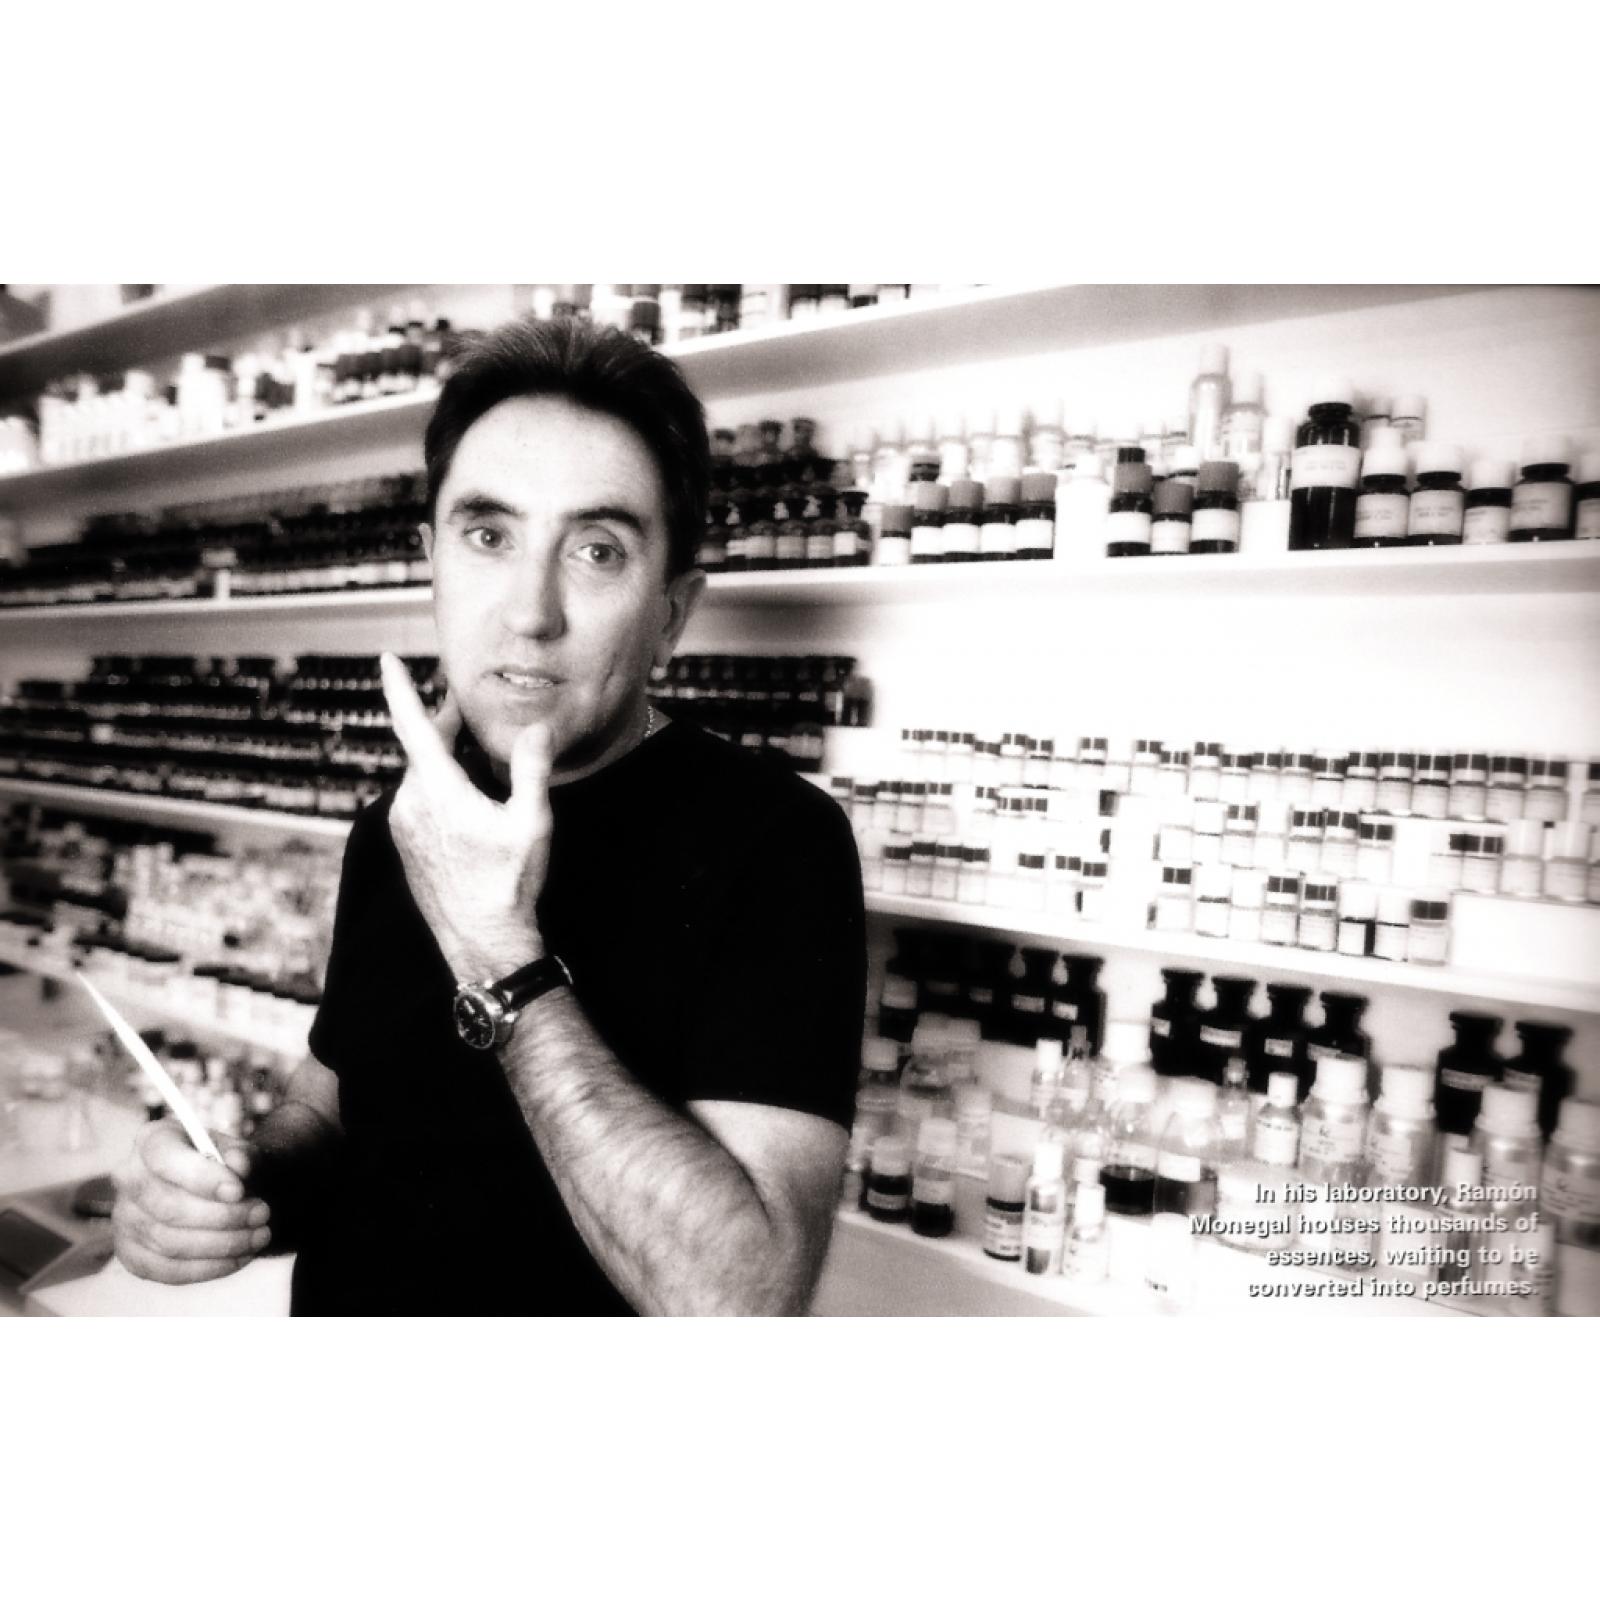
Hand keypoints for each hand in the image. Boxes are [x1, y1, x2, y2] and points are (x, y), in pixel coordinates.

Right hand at [112, 1120, 271, 1285]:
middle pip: (168, 1208)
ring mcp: (124, 1219)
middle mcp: (129, 1178)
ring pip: (170, 1243)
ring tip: (260, 1236)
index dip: (201, 1178)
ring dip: (222, 1245)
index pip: (164, 1159)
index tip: (238, 1191)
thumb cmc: (224, 1166)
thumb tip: (238, 1166)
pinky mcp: (131, 1254)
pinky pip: (167, 1271)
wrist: (215, 1190)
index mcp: (152, 1141)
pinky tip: (240, 1257)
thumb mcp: (238, 1151)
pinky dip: (209, 1268)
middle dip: (223, 1216)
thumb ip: (242, 1156)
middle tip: (262, 1214)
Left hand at [380, 652, 549, 982]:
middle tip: (474, 714)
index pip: (414, 726)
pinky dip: (442, 788)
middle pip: (425, 749)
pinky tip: (472, 803)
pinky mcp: (405, 844)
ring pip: (424, 776)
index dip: (399, 688)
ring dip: (449, 762)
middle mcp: (410, 804)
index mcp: (437, 790)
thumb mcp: (531, 823)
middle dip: (448, 727)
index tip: (386, 660)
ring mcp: (403, 826)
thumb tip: (537, 730)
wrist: (480, 942)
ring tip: (483, 764)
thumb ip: (532, 770)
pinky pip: (420, 800)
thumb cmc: (507, 886)